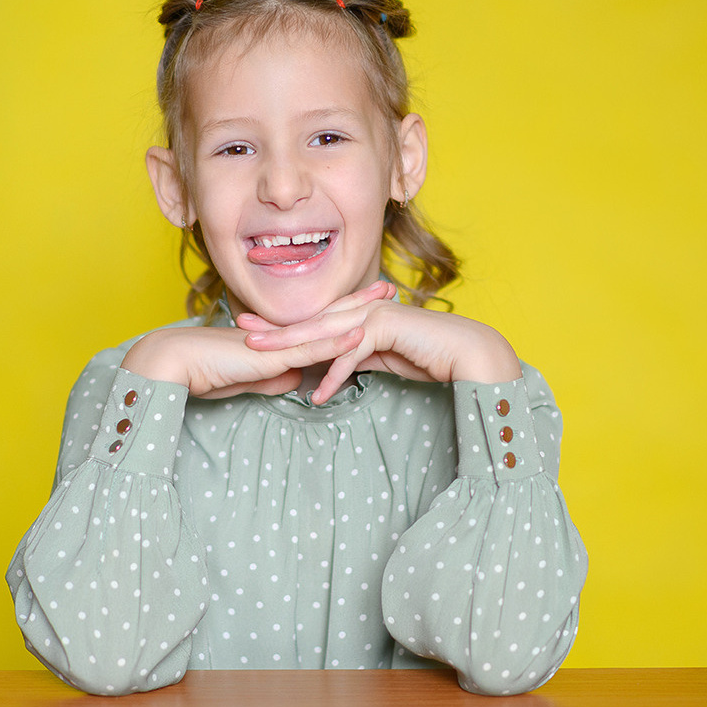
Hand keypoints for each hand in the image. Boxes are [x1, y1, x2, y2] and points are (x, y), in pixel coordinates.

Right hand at [119, 282, 393, 399]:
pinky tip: (357, 336)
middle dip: (361, 301)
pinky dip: (333, 343)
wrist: (176, 364)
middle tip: (391, 287)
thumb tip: (298, 380)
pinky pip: (307, 348)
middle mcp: (280, 332)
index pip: (318, 320)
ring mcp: (276, 341)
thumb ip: (274, 377)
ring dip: (357, 313)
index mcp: (277, 336)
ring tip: (386, 301)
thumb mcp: (250, 377)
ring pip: (324, 325)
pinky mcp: (269, 355)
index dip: (345, 310)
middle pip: (328, 313)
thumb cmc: (206, 371)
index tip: (371, 301)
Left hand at [238, 281, 522, 404]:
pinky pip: (353, 356)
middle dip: (276, 328)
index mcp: (360, 313)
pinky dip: (335, 376)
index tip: (253, 330)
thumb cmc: (427, 355)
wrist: (464, 351)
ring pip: (325, 334)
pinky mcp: (387, 330)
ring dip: (294, 348)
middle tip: (242, 332)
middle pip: (311, 321)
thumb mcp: (385, 357)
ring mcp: (374, 317)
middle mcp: (363, 310)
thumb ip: (361, 357)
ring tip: (264, 359)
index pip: (314, 319)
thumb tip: (339, 368)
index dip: (283, 325)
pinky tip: (319, 396)